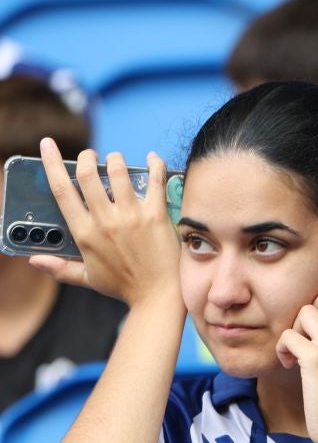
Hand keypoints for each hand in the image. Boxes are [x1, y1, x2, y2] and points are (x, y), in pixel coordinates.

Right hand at [29, 139, 180, 307]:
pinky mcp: (156, 215)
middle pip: (88, 174)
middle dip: (87, 157)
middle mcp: (105, 220)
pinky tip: (153, 158)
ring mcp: (132, 216)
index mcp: (84, 233)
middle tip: (91, 155)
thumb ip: (59, 267)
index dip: (52, 163)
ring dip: (116, 159)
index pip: (61, 190)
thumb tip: (33, 259)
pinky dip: (154, 165)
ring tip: (117, 159)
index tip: (48, 145)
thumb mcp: (87, 277)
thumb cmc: (124, 286)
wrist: (158, 296)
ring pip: (119, 171)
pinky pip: (155, 180)